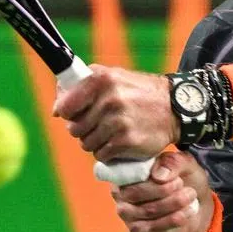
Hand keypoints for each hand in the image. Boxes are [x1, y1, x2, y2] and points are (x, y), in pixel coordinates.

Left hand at [53, 64, 179, 161]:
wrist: (175, 108)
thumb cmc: (139, 92)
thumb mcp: (113, 76)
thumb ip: (84, 85)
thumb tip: (57, 108)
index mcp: (101, 80)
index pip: (65, 106)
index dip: (67, 113)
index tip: (75, 114)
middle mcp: (109, 99)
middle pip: (74, 129)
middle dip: (83, 130)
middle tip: (99, 124)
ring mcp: (118, 122)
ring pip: (87, 144)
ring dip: (95, 143)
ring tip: (111, 133)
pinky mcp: (126, 142)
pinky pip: (102, 155)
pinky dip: (107, 153)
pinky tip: (119, 142)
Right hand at [111, 152, 213, 231]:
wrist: (195, 204)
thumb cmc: (183, 178)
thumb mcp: (184, 164)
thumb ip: (172, 163)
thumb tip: (158, 175)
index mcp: (126, 170)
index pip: (131, 173)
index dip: (155, 177)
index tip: (178, 178)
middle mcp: (120, 192)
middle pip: (136, 193)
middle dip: (164, 190)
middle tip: (184, 186)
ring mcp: (126, 213)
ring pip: (147, 210)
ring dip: (173, 203)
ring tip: (191, 195)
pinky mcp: (136, 229)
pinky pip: (153, 227)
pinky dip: (174, 219)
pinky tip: (188, 211)